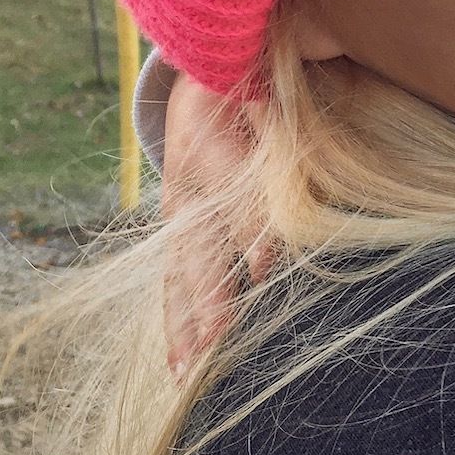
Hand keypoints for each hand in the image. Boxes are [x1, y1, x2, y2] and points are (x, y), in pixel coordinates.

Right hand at [160, 73, 273, 376]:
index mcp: (208, 147)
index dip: (248, 233)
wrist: (202, 83)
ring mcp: (177, 214)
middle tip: (218, 340)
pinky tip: (181, 364)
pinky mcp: (178, 231)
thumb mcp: (263, 92)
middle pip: (199, 249)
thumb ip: (274, 119)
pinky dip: (178, 323)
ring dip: (186, 323)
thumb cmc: (248, 89)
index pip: (232, 198)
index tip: (262, 270)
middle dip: (209, 297)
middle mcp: (187, 189)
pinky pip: (174, 281)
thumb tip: (280, 147)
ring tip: (186, 371)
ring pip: (180, 274)